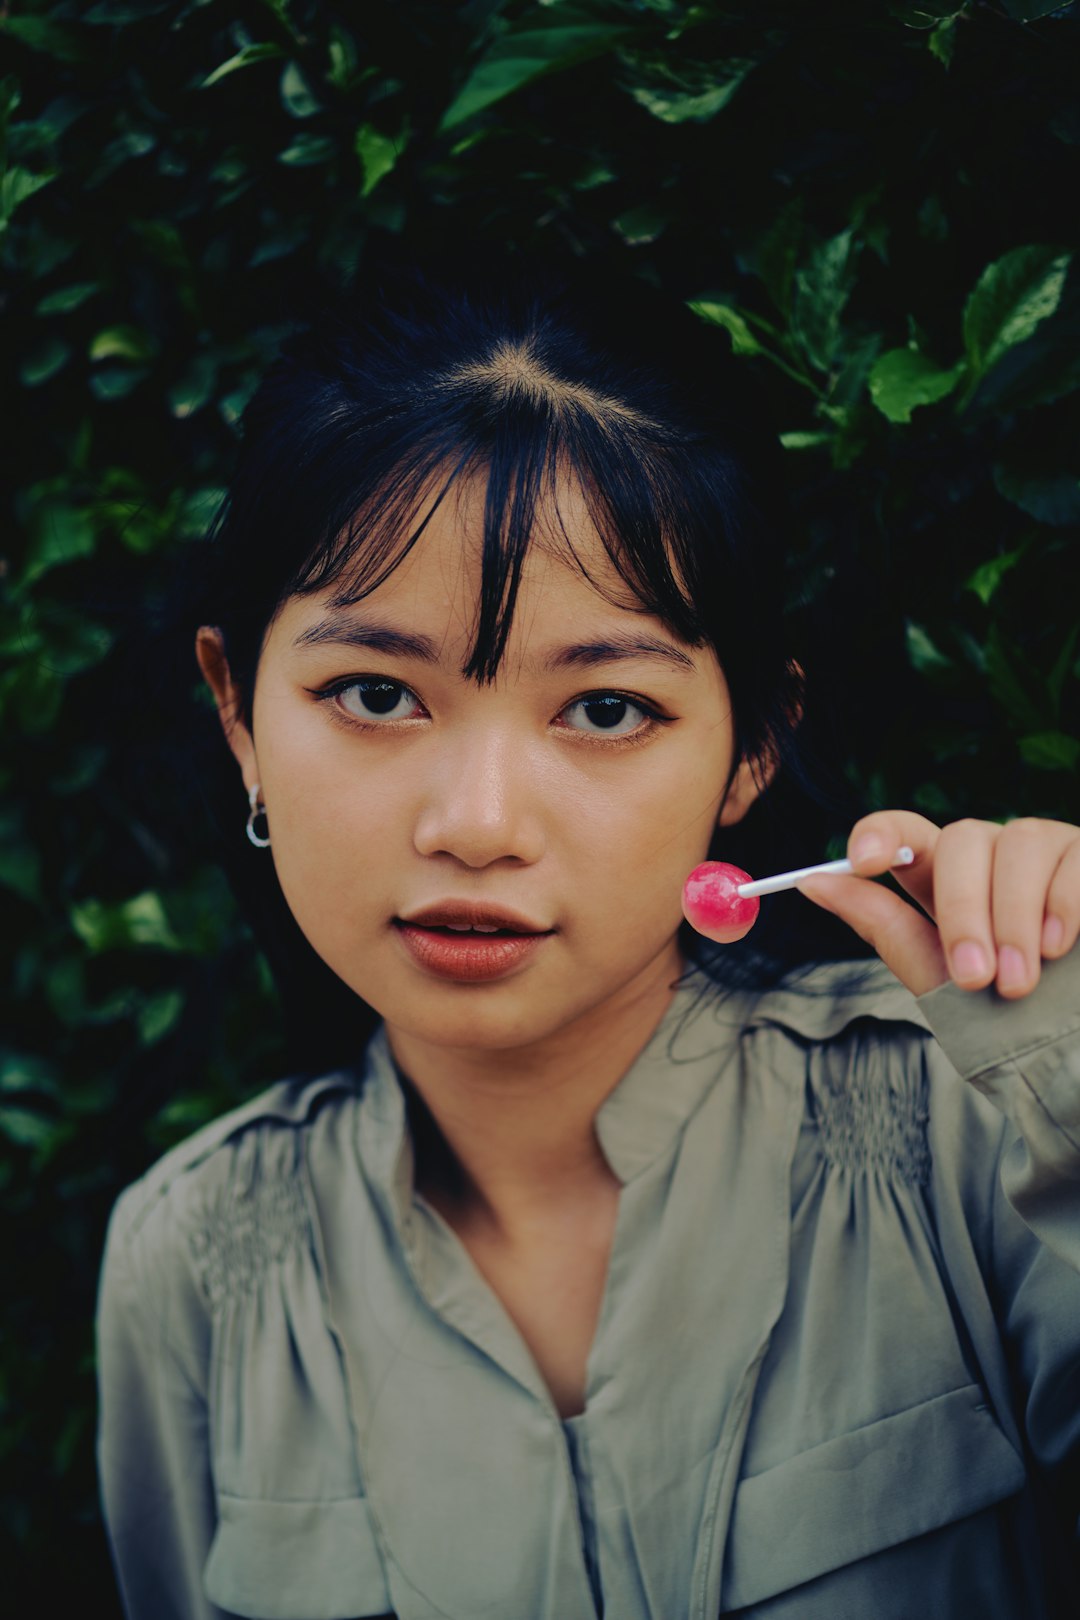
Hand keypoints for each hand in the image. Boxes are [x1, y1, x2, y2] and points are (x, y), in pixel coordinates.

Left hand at [795, 811, 1079, 998]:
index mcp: (947, 875)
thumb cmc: (1002, 1015)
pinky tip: (1059, 948)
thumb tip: (813, 882)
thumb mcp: (934, 973)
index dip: (880, 833)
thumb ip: (880, 924)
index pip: (906, 832)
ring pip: (1021, 843)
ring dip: (1013, 918)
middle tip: (973, 978)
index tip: (862, 861)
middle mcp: (995, 851)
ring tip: (1019, 982)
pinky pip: (1073, 858)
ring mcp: (1048, 849)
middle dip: (962, 911)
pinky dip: (1062, 904)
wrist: (1070, 1046)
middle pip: (963, 838)